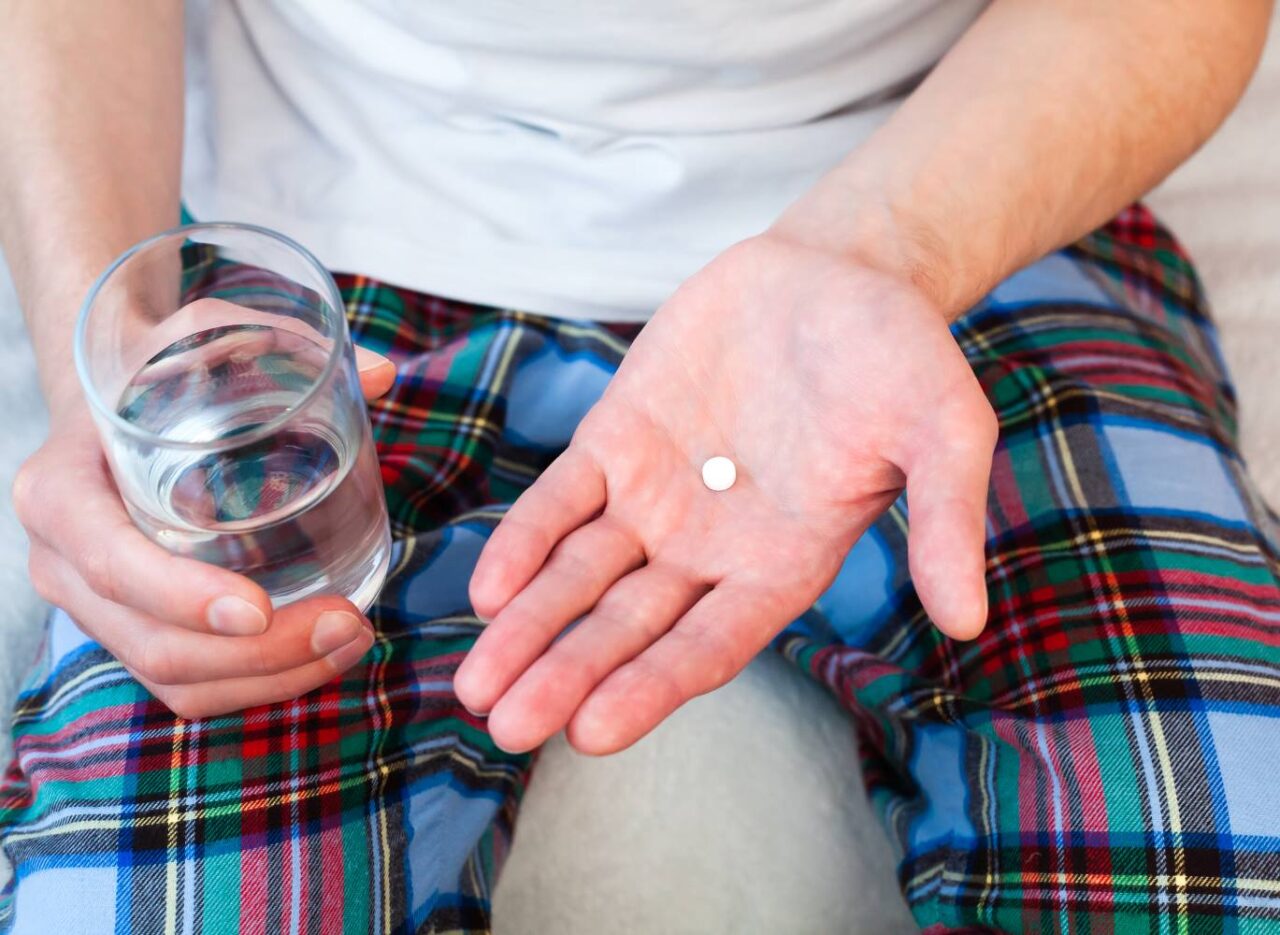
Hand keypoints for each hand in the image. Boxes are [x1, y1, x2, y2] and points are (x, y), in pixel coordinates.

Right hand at [13, 348, 396, 719]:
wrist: (114, 400)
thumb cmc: (159, 368)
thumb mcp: (203, 334)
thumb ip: (283, 340)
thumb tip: (380, 373)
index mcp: (59, 492)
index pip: (110, 564)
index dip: (181, 597)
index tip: (260, 609)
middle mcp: (62, 563)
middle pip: (152, 644)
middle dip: (256, 655)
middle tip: (346, 624)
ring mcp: (92, 609)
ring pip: (174, 681)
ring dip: (269, 680)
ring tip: (352, 640)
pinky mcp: (131, 632)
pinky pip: (189, 686)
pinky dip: (256, 686)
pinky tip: (322, 658)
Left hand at [455, 234, 996, 753]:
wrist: (838, 272)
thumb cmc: (901, 356)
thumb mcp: (942, 428)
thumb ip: (944, 519)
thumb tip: (968, 621)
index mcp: (783, 563)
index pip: (709, 645)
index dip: (652, 688)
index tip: (593, 735)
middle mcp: (710, 546)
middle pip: (628, 626)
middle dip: (568, 674)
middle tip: (506, 727)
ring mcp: (657, 494)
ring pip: (581, 574)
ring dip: (530, 624)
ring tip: (476, 681)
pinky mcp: (618, 439)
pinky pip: (561, 499)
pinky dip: (525, 540)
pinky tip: (486, 587)